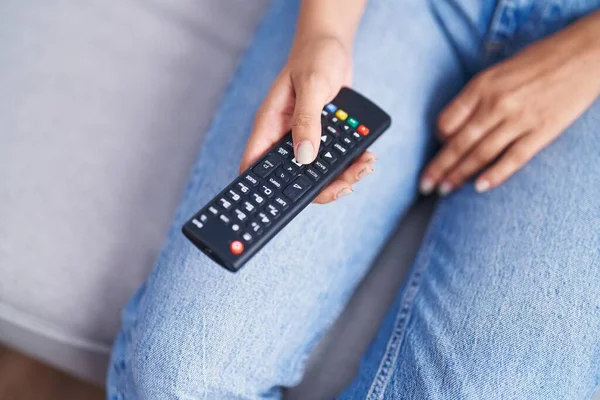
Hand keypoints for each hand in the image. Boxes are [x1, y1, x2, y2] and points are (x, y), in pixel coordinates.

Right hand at [240, 35, 375, 203]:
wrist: (332, 44)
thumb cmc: (315, 56)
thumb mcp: (312, 85)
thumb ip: (307, 119)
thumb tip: (305, 156)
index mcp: (270, 126)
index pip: (257, 167)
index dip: (266, 191)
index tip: (287, 205)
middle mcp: (285, 137)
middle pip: (294, 178)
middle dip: (322, 186)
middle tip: (347, 184)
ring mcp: (305, 138)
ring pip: (318, 172)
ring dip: (342, 174)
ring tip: (364, 167)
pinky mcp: (323, 137)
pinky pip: (335, 158)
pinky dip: (351, 161)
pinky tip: (366, 157)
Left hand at [420, 12, 599, 194]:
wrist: (585, 54)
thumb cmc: (538, 61)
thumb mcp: (497, 71)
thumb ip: (475, 97)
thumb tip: (453, 126)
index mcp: (481, 86)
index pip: (446, 121)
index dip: (437, 138)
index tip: (434, 149)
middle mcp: (496, 104)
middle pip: (458, 143)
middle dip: (438, 167)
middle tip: (424, 185)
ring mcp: (519, 119)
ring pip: (480, 154)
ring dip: (459, 175)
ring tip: (443, 190)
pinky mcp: (541, 131)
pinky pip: (513, 158)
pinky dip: (495, 175)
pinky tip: (479, 187)